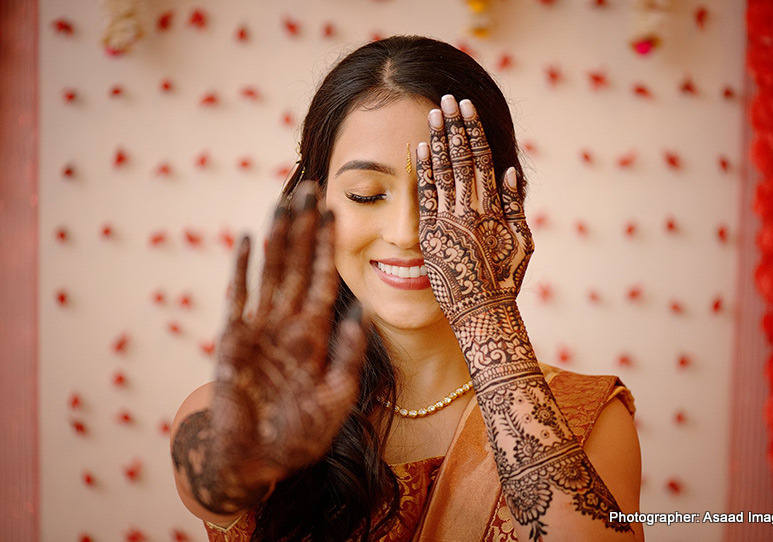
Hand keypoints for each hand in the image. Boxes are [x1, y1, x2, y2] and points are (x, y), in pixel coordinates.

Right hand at [210, 182, 365, 495]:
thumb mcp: (337, 395)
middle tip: (309, 187)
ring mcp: (259, 328)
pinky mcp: (231, 339)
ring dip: (277, 236)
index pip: (322, 278)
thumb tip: (363, 307)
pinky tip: (247, 239)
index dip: (327, 245)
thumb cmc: (300, 435)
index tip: (335, 210)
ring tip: (283, 200)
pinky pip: (237, 297)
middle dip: (303, 227)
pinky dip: (241, 268)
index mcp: (314, 335)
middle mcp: (287, 323)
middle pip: (296, 264)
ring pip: (269, 271)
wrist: (258, 463)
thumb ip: (348, 352)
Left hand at [416, 95, 533, 328]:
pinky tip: (417, 150)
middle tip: (445, 99)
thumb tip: (509, 170)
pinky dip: (422, 173)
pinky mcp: (430, 237)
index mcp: (495, 209)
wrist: (482, 313)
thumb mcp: (522, 243)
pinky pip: (425, 199)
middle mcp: (472, 211)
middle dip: (453, 127)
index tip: (465, 109)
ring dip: (436, 142)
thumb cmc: (505, 280)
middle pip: (460, 159)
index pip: (481, 160)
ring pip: (442, 174)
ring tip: (431, 115)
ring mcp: (449, 222)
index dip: (473, 132)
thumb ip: (515, 206)